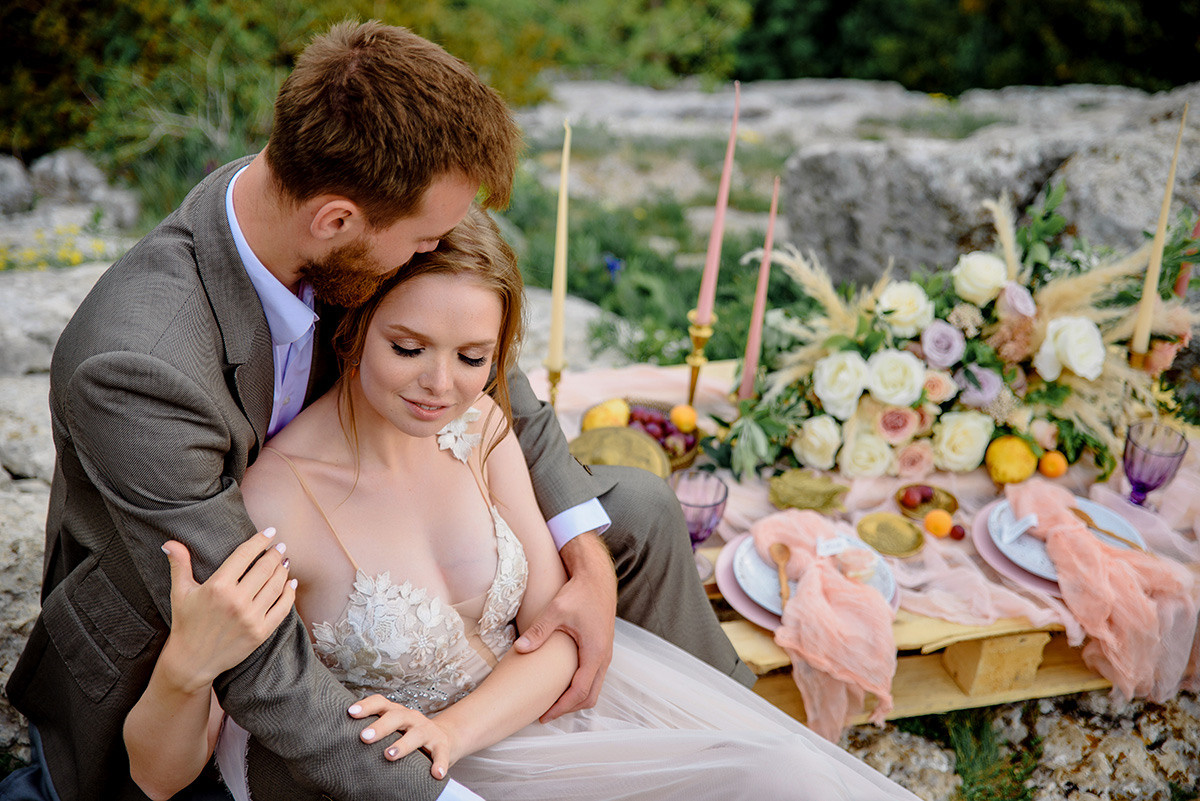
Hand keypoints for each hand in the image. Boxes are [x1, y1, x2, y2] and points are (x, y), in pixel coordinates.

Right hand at [159, 529, 296, 691]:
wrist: (192, 662)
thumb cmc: (186, 623)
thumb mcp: (180, 592)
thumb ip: (179, 564)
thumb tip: (170, 542)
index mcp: (217, 587)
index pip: (244, 555)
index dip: (260, 540)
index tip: (270, 532)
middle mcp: (236, 601)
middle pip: (264, 568)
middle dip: (275, 554)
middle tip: (280, 546)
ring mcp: (250, 617)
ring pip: (276, 585)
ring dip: (283, 570)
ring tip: (284, 562)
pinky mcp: (261, 632)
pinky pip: (283, 608)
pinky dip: (290, 593)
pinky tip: (291, 583)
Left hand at [348, 695, 452, 779]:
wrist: (445, 739)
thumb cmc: (408, 737)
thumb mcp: (394, 731)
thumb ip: (375, 735)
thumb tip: (340, 747)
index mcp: (397, 713)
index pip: (381, 703)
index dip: (366, 706)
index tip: (351, 712)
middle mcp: (412, 718)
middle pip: (396, 716)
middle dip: (380, 726)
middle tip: (364, 738)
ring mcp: (428, 731)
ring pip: (416, 734)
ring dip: (403, 744)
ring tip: (389, 755)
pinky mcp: (442, 745)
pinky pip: (441, 754)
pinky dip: (439, 763)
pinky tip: (435, 774)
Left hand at [513, 532, 615, 720]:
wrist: (597, 578)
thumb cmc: (579, 593)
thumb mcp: (557, 610)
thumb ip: (539, 630)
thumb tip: (520, 648)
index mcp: (595, 652)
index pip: (580, 692)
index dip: (562, 707)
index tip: (544, 716)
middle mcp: (604, 657)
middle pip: (590, 696)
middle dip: (569, 708)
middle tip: (546, 714)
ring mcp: (605, 653)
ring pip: (594, 688)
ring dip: (576, 698)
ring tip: (553, 701)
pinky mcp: (602, 648)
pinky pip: (594, 677)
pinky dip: (581, 686)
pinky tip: (563, 682)